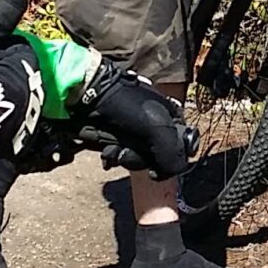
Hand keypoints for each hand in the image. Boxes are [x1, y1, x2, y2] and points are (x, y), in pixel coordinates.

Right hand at [0, 0, 44, 163]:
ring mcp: (28, 120)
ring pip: (18, 100)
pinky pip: (15, 126)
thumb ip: (1, 15)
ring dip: (3, 99)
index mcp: (27, 65)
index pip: (20, 51)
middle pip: (21, 77)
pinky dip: (3, 123)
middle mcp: (35, 93)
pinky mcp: (19, 142)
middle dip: (4, 76)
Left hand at [72, 60, 190, 177]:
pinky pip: (119, 155)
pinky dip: (112, 155)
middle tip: (126, 149)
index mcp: (171, 118)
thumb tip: (168, 173)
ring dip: (123, 155)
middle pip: (156, 158)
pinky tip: (106, 150)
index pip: (180, 150)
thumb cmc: (124, 106)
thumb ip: (172, 154)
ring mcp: (135, 132)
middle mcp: (155, 126)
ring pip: (136, 158)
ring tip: (112, 147)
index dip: (167, 159)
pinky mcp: (116, 137)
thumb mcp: (157, 127)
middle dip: (139, 157)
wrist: (86, 94)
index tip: (156, 160)